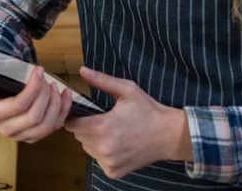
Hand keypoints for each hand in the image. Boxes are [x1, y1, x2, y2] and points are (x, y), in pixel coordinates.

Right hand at [0, 67, 71, 143]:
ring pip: (46, 126)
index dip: (33, 88)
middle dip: (46, 95)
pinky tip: (66, 95)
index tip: (39, 70)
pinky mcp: (35, 136)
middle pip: (35, 117)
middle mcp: (8, 129)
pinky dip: (64, 111)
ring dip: (56, 104)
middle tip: (48, 79)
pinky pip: (55, 127)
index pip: (19, 105)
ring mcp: (23, 136)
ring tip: (56, 86)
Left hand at [64, 66, 192, 178]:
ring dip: (93, 140)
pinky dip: (103, 153)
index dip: (75, 117)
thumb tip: (82, 70)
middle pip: (79, 136)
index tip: (84, 113)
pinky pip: (98, 160)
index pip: (72, 124)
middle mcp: (104, 148)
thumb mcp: (127, 89)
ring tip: (111, 132)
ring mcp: (109, 162)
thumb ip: (102, 80)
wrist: (168, 135)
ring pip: (87, 148)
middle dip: (86, 127)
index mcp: (103, 127)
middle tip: (103, 120)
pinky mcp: (114, 171)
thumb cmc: (147, 110)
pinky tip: (116, 144)